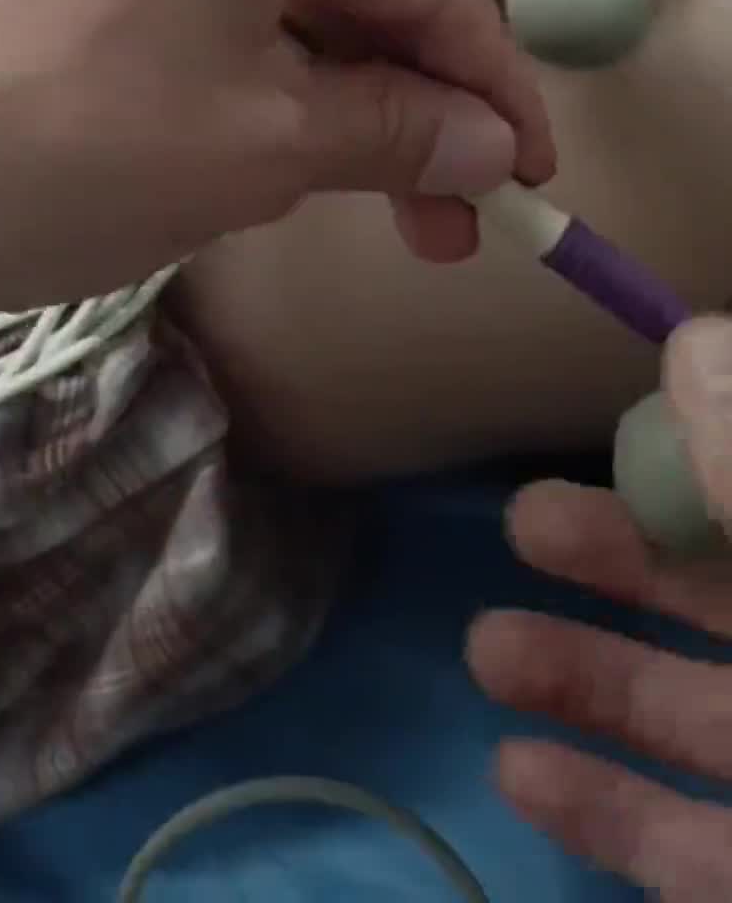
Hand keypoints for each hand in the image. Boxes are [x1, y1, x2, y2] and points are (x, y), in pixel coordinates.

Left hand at [0, 0, 551, 334]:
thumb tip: (484, 143)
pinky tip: (233, 139)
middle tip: (433, 225)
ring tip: (328, 197)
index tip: (526, 190)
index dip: (492, 92)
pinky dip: (235, 60)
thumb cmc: (64, 139)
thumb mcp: (256, 150)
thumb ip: (394, 134)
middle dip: (400, 100)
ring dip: (317, 88)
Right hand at [468, 315, 731, 899]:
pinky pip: (691, 848)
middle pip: (727, 591)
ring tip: (486, 647)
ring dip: (586, 676)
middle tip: (522, 520)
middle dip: (623, 554)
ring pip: (697, 718)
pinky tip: (516, 767)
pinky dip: (603, 810)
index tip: (628, 409)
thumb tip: (688, 346)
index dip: (707, 444)